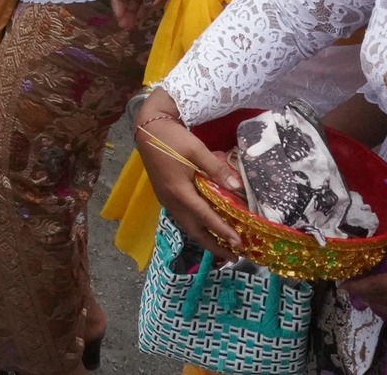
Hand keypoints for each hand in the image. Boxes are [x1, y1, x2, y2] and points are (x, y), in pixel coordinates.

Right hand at [133, 89, 243, 259]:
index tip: (239, 244)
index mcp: (179, 191)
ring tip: (222, 246)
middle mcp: (171, 201)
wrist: (148, 129)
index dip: (223, 232)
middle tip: (233, 257)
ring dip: (205, 238)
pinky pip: (182, 218)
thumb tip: (237, 186)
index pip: (205, 217)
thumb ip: (216, 169)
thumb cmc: (172, 138)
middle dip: (214, 246)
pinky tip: (205, 226)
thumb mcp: (196, 149)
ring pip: (187, 226)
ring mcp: (166, 199)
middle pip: (194, 231)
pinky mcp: (164, 196)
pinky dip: (196, 227)